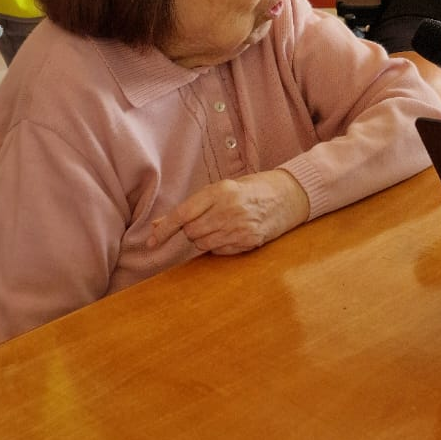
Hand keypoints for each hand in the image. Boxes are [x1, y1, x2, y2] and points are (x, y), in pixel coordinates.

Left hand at [146, 168, 310, 256]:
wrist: (288, 195)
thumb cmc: (251, 189)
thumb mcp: (221, 189)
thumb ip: (191, 207)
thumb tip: (159, 224)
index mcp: (220, 191)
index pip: (183, 214)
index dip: (165, 230)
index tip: (152, 241)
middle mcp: (229, 209)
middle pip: (191, 232)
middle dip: (188, 232)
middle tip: (201, 224)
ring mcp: (240, 227)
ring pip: (203, 244)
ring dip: (203, 239)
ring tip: (218, 226)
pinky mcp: (249, 241)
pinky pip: (220, 250)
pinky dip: (218, 246)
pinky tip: (230, 233)